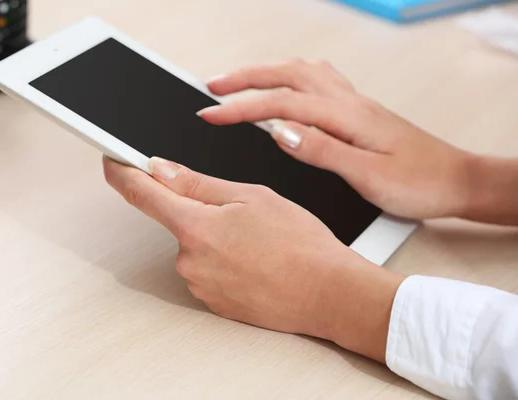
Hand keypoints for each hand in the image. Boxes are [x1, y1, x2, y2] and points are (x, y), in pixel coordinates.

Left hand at [103, 156, 403, 361]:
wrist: (328, 293)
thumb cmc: (299, 243)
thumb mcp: (250, 197)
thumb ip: (197, 184)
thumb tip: (160, 169)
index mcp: (194, 226)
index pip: (141, 193)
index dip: (122, 173)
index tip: (112, 161)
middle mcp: (188, 260)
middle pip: (177, 221)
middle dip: (199, 210)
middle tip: (241, 213)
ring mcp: (199, 286)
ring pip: (195, 247)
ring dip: (215, 238)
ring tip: (257, 243)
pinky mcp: (213, 304)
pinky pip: (207, 272)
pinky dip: (224, 262)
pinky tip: (255, 262)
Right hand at [199, 59, 474, 219]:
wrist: (456, 180)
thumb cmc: (418, 182)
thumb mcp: (368, 175)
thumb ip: (323, 151)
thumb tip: (280, 132)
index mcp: (346, 117)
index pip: (281, 104)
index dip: (241, 108)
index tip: (211, 114)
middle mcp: (348, 102)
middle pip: (287, 74)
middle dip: (245, 78)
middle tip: (213, 88)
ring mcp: (354, 102)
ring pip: (301, 72)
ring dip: (265, 72)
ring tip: (238, 82)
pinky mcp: (358, 110)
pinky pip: (318, 80)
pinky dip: (291, 77)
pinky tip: (285, 87)